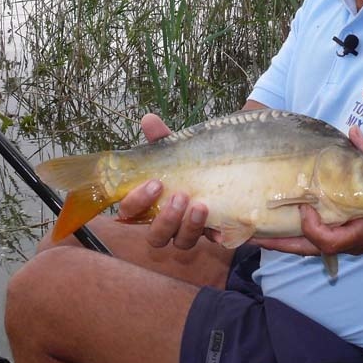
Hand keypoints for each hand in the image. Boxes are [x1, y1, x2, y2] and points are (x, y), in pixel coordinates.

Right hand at [116, 114, 213, 249]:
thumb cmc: (194, 166)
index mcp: (152, 204)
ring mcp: (191, 232)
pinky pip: (214, 242)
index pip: (131, 212)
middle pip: (156, 237)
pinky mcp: (216, 235)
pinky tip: (221, 226)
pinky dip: (216, 234)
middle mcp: (169, 223)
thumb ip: (163, 139)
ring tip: (201, 205)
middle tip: (179, 196)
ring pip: (182, 242)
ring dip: (189, 227)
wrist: (232, 173)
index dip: (137, 202)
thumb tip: (149, 119)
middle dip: (165, 219)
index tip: (155, 183)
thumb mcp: (180, 152)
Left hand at [256, 125, 362, 256]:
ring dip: (279, 242)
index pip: (328, 239)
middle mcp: (348, 241)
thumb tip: (353, 130)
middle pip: (306, 248)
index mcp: (360, 230)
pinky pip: (311, 243)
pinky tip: (275, 228)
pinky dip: (292, 238)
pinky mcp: (341, 240)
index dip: (313, 226)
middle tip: (250, 233)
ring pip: (305, 248)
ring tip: (253, 233)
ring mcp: (344, 243)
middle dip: (277, 243)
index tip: (306, 208)